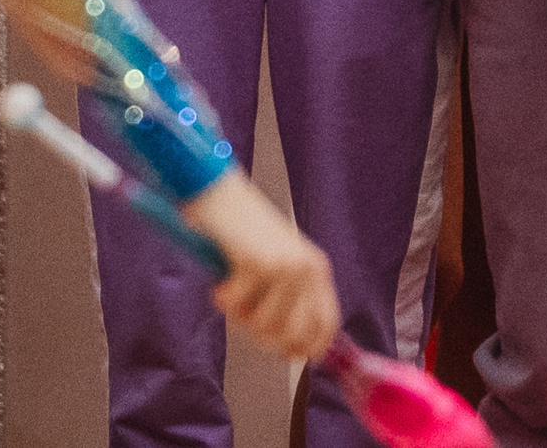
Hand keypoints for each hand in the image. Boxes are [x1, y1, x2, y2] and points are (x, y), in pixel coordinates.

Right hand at [183, 170, 338, 362]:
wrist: (220, 192)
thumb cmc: (244, 232)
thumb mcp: (280, 263)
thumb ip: (292, 300)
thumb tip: (292, 350)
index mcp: (317, 269)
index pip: (326, 326)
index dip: (307, 348)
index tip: (285, 354)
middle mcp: (307, 269)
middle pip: (292, 336)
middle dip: (264, 337)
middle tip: (245, 317)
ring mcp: (284, 267)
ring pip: (262, 326)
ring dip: (239, 315)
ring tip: (233, 290)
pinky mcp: (257, 264)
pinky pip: (234, 306)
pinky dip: (222, 298)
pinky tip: (221, 279)